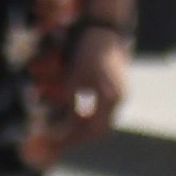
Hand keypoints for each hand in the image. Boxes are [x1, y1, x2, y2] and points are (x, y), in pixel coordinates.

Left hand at [47, 21, 133, 145]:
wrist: (104, 29)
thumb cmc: (88, 50)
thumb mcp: (75, 78)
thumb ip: (73, 105)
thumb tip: (62, 130)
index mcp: (112, 98)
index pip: (93, 130)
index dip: (74, 140)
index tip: (56, 145)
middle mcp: (119, 101)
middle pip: (98, 130)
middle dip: (77, 140)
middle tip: (56, 145)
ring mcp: (119, 96)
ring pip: (100, 123)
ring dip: (81, 131)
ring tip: (60, 136)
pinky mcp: (114, 92)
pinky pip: (100, 112)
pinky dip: (85, 120)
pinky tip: (71, 122)